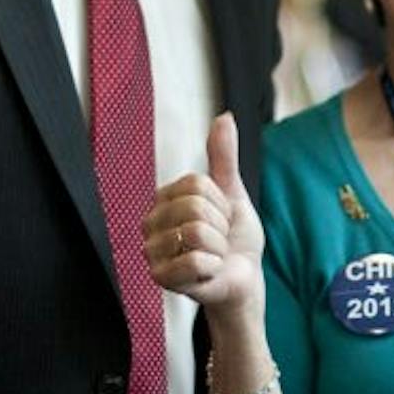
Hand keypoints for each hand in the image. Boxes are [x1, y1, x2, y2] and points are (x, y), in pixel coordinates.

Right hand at [143, 114, 264, 316]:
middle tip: (218, 239)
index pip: (197, 185)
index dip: (220, 203)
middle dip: (220, 227)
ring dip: (218, 248)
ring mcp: (152, 250)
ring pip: (196, 234)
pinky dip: (213, 268)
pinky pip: (196, 262)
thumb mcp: (233, 192)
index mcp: (164, 197)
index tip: (221, 217)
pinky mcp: (160, 277)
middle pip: (195, 208)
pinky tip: (207, 273)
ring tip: (213, 256)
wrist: (243, 277)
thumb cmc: (235, 237)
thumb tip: (225, 115)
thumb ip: (224, 156)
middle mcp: (151, 221)